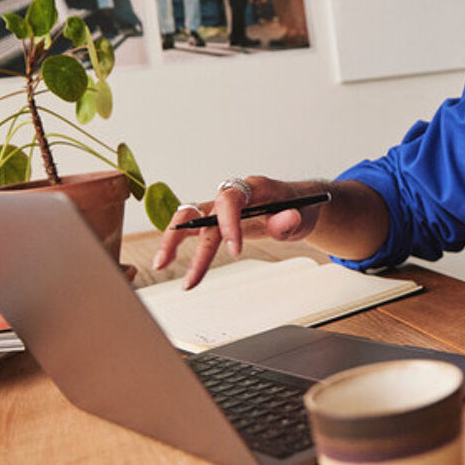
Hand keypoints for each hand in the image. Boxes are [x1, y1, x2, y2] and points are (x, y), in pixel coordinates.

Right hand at [152, 176, 324, 289]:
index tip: (234, 251)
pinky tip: (166, 260)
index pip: (230, 200)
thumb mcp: (303, 214)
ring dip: (173, 240)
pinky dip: (176, 242)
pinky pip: (190, 227)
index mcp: (252, 188)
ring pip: (188, 217)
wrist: (296, 203)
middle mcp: (231, 195)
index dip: (228, 225)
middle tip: (192, 276)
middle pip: (202, 213)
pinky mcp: (214, 220)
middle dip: (193, 244)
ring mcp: (219, 207)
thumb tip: (288, 218)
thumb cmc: (297, 206)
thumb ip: (290, 220)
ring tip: (161, 265)